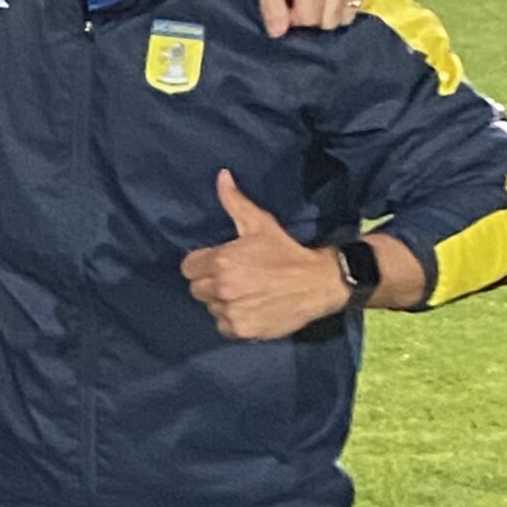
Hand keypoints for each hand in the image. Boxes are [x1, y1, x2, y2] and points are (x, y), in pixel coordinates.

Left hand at [180, 171, 347, 340]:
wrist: (318, 283)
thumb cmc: (286, 252)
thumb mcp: (260, 224)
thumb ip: (235, 202)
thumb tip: (221, 176)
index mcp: (221, 262)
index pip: (188, 267)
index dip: (202, 264)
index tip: (218, 263)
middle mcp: (222, 289)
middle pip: (196, 288)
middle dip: (210, 282)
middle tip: (234, 277)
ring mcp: (231, 312)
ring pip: (210, 307)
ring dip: (222, 301)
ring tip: (245, 292)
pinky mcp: (241, 330)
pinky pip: (223, 326)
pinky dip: (233, 319)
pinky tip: (250, 307)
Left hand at [254, 0, 367, 37]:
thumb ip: (271, 2)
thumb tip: (278, 33)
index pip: (309, 18)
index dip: (292, 19)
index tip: (283, 4)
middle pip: (329, 20)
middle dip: (310, 17)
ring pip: (346, 15)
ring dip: (326, 12)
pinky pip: (357, 0)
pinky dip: (341, 2)